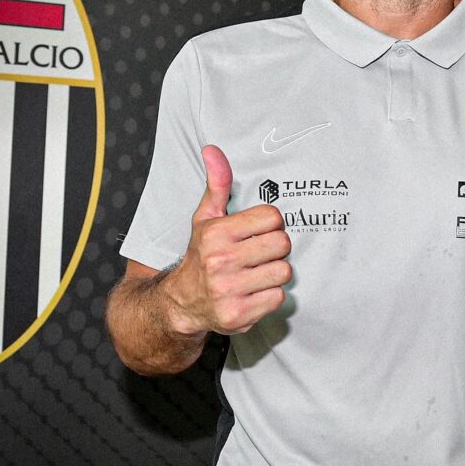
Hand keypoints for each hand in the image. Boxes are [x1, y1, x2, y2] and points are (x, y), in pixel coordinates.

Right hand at [164, 145, 291, 336]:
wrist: (181, 303)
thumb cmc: (200, 255)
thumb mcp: (205, 218)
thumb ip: (217, 184)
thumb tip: (213, 149)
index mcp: (217, 233)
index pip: (273, 217)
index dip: (269, 224)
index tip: (257, 232)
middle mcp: (221, 262)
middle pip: (282, 244)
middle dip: (275, 248)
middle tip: (259, 254)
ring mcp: (229, 290)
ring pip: (284, 272)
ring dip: (275, 272)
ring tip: (257, 273)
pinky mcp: (238, 316)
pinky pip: (278, 297)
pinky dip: (270, 295)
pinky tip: (253, 292)